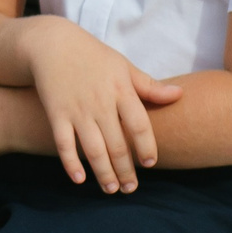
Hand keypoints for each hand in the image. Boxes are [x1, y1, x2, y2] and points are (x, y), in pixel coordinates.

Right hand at [16, 17, 182, 192]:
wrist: (51, 43)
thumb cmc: (92, 55)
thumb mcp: (123, 66)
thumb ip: (149, 86)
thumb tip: (180, 95)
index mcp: (121, 90)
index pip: (139, 125)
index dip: (146, 147)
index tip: (150, 163)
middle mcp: (100, 102)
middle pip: (117, 144)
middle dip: (125, 170)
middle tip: (131, 188)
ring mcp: (77, 109)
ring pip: (93, 148)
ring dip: (103, 172)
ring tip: (111, 189)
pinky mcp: (56, 112)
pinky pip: (63, 142)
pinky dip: (70, 162)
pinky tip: (79, 178)